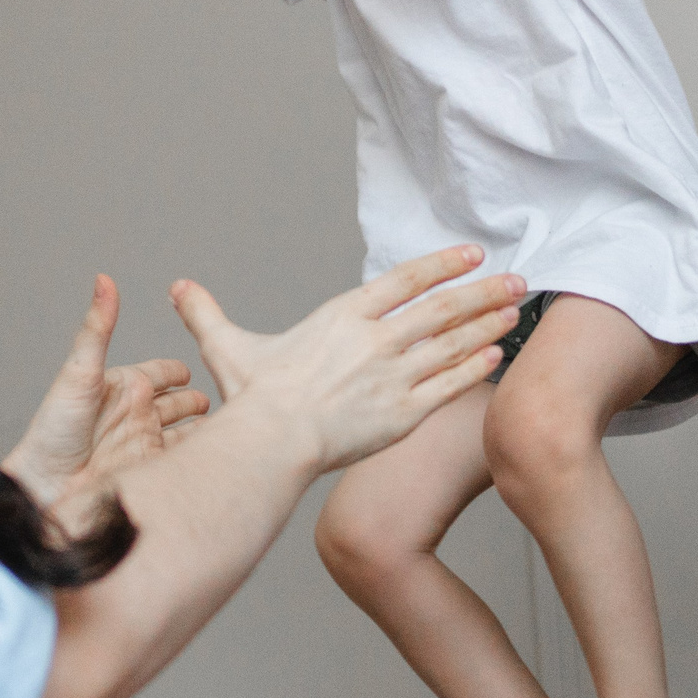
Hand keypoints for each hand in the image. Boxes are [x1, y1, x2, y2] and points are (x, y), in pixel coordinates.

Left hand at [2, 276, 210, 528]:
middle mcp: (138, 414)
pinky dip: (199, 457)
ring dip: (205, 429)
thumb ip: (98, 328)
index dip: (177, 371)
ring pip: (187, 432)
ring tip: (232, 425)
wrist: (45, 488)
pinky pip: (183, 460)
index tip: (198, 364)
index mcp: (124, 386)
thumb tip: (104, 280)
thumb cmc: (53, 430)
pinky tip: (217, 455)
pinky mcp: (153, 472)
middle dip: (199, 400)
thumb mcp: (80, 372)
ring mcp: (146, 443)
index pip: (161, 373)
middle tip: (225, 395)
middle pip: (179, 403)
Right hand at [168, 247, 522, 472]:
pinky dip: (475, 367)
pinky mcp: (403, 413)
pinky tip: (496, 354)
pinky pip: (448, 385)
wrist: (270, 442)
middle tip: (518, 281)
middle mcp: (376, 340)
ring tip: (517, 310)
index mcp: (343, 316)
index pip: (406, 280)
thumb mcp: (229, 347)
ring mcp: (394, 376)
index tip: (473, 255)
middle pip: (442, 308)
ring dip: (489, 324)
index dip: (443, 265)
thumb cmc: (252, 398)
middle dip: (484, 292)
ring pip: (453, 343)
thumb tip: (178, 287)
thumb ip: (209, 313)